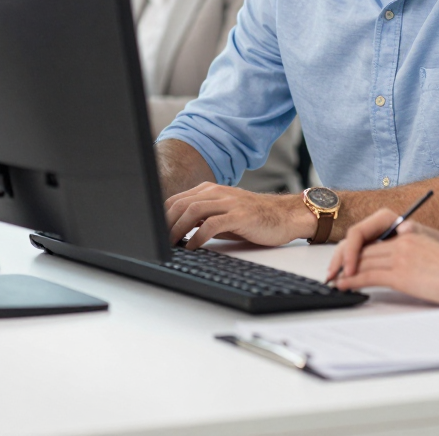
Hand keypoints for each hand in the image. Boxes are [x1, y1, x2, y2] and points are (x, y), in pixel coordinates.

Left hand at [165, 182, 316, 248]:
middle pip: (181, 204)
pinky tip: (192, 247)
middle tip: (158, 242)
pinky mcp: (239, 215)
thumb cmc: (253, 218)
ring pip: (193, 211)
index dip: (162, 216)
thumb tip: (176, 230)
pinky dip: (197, 237)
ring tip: (171, 244)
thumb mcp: (223, 214)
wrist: (284, 216)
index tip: (154, 233)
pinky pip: (211, 224)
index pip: (177, 199)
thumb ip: (202, 217)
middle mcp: (218, 192)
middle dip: (165, 223)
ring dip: (177, 230)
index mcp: (211, 190)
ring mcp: (229, 202)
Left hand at [325, 210, 438, 282]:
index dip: (357, 250)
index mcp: (409, 235)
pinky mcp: (401, 274)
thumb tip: (405, 259)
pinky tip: (344, 285)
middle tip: (333, 270)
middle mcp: (402, 242)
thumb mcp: (433, 253)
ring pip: (364, 261)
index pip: (375, 240)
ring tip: (334, 280)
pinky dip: (352, 280)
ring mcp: (401, 256)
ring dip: (345, 271)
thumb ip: (415, 250)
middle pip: (365, 248)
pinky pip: (369, 275)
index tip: (347, 260)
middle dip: (346, 260)